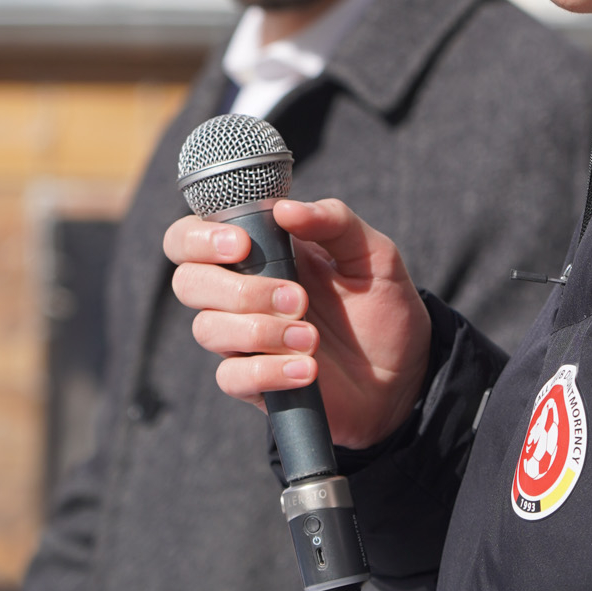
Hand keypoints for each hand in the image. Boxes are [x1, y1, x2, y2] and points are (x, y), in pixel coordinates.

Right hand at [164, 198, 431, 449]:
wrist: (404, 370)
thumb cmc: (379, 303)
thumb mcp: (370, 253)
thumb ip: (333, 221)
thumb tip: (285, 208)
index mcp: (258, 252)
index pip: (190, 237)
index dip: (198, 237)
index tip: (242, 245)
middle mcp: (240, 293)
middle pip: (187, 282)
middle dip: (238, 289)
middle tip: (298, 298)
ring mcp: (244, 339)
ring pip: (208, 329)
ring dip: (260, 331)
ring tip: (312, 338)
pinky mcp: (255, 383)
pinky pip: (232, 377)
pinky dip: (269, 371)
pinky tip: (308, 369)